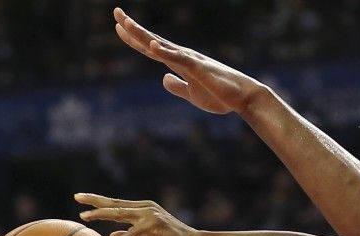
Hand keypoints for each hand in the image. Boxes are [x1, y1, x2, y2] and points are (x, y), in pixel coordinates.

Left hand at [75, 193, 196, 235]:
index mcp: (141, 209)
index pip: (116, 204)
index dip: (98, 202)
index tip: (81, 199)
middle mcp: (144, 208)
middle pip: (114, 203)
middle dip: (95, 201)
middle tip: (77, 197)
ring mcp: (150, 215)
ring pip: (120, 213)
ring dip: (102, 214)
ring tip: (86, 217)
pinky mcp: (155, 226)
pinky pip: (135, 233)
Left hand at [112, 7, 266, 114]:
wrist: (243, 98)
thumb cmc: (220, 95)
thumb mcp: (192, 94)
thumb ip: (177, 86)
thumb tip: (163, 79)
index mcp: (179, 63)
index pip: (152, 48)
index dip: (134, 38)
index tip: (119, 26)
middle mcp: (182, 56)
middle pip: (153, 41)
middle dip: (133, 28)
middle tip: (116, 12)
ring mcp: (190, 61)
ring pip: (162, 45)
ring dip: (144, 35)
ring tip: (126, 23)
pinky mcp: (198, 69)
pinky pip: (179, 59)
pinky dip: (165, 52)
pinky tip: (152, 46)